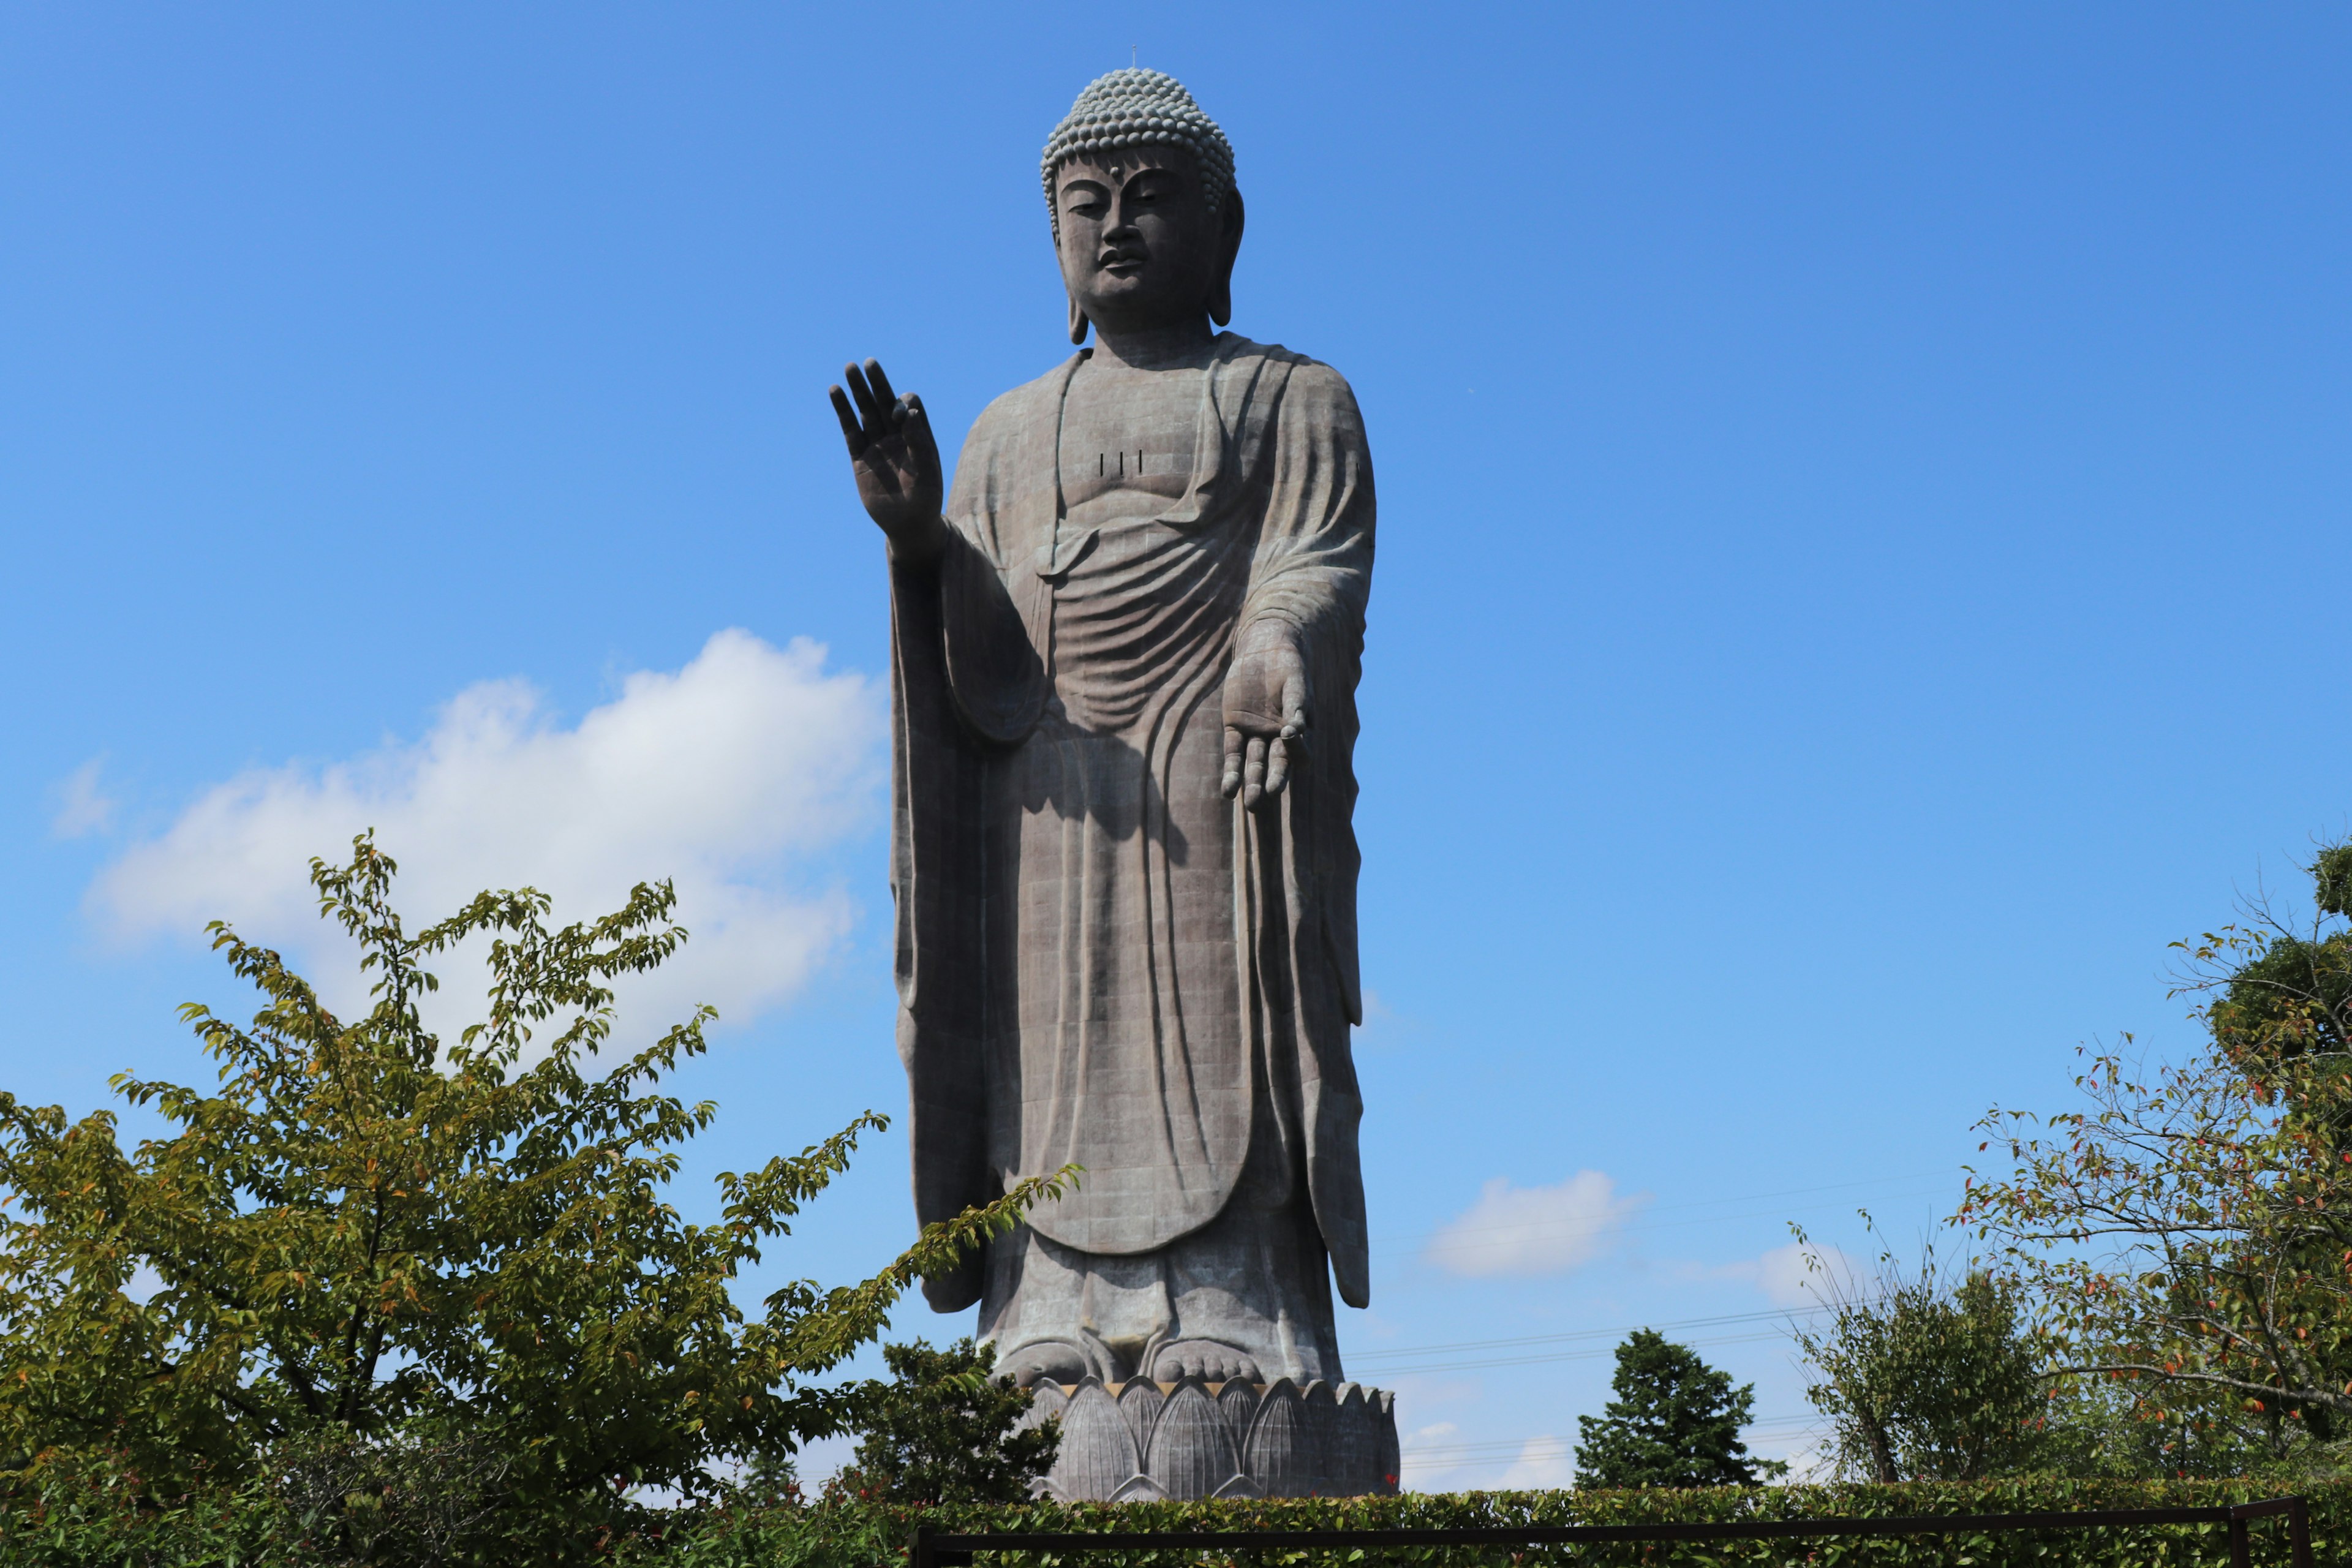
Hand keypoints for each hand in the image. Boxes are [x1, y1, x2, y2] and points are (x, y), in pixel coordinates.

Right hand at [827, 358, 944, 560]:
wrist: (908, 525)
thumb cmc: (925, 500)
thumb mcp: (927, 472)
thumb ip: (919, 442)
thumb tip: (909, 412)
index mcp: (919, 436)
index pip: (910, 407)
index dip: (903, 405)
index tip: (899, 417)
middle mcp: (898, 437)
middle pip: (885, 402)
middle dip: (878, 383)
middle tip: (869, 362)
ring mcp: (878, 445)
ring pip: (866, 412)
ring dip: (859, 391)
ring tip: (849, 368)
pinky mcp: (860, 457)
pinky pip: (850, 430)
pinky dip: (843, 412)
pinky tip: (836, 391)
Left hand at [1220, 629, 1309, 807]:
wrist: (1265, 650)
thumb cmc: (1288, 667)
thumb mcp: (1295, 684)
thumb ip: (1297, 706)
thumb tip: (1298, 729)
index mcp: (1299, 732)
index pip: (1299, 753)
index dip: (1296, 749)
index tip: (1288, 735)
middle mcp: (1278, 739)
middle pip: (1276, 765)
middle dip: (1272, 780)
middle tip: (1266, 796)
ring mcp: (1256, 735)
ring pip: (1254, 764)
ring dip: (1251, 783)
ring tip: (1249, 803)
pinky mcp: (1235, 728)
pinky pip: (1233, 754)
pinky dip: (1231, 772)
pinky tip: (1228, 791)